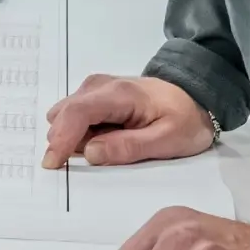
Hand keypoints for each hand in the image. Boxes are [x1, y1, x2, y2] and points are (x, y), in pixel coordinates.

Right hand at [41, 75, 214, 169]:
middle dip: (66, 140)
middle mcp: (101, 86)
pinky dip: (80, 132)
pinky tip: (104, 139)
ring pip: (66, 115)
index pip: (78, 112)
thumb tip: (89, 153)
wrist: (197, 96)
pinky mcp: (96, 96)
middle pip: (65, 113)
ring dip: (74, 137)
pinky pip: (75, 116)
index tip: (52, 164)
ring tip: (106, 146)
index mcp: (120, 94)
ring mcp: (96, 89)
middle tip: (90, 160)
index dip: (60, 139)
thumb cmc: (185, 119)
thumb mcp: (167, 140)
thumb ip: (128, 147)